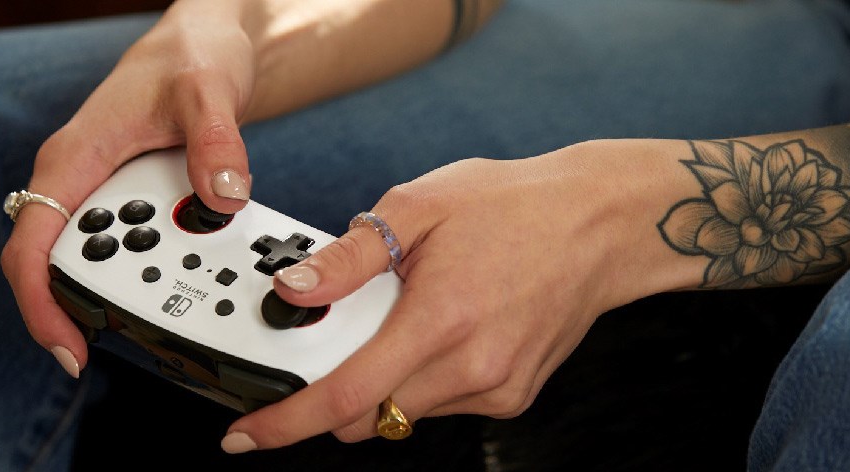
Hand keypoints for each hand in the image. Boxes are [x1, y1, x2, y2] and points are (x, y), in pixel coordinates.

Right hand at [1, 0, 258, 376]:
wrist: (204, 44)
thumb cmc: (191, 55)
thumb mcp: (207, 90)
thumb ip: (216, 141)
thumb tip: (222, 198)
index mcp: (73, 160)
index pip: (33, 246)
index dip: (42, 304)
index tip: (70, 347)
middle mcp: (80, 182)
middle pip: (64, 268)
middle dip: (97, 308)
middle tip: (153, 332)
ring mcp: (105, 193)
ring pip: (104, 261)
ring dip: (138, 287)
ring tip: (190, 300)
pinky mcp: (132, 199)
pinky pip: (136, 245)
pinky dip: (160, 266)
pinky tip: (196, 274)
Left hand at [220, 139, 706, 451]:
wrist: (601, 224)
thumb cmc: (517, 206)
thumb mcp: (421, 206)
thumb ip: (352, 255)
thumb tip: (296, 288)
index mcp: (441, 319)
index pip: (345, 396)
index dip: (287, 422)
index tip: (249, 434)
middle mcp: (472, 368)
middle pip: (368, 415)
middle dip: (336, 388)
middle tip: (350, 330)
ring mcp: (497, 389)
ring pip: (404, 412)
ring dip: (385, 377)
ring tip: (415, 312)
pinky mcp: (513, 396)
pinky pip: (442, 404)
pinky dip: (423, 377)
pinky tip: (446, 326)